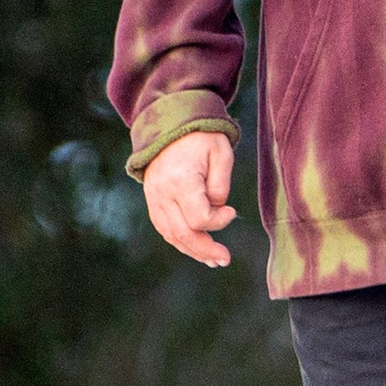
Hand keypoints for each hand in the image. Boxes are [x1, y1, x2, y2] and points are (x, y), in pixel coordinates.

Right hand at [142, 130, 237, 266]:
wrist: (170, 125)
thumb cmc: (201, 137)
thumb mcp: (221, 154)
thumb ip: (220, 186)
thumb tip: (216, 210)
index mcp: (180, 180)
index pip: (199, 217)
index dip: (218, 221)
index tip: (232, 212)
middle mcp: (163, 193)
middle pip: (183, 233)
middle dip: (206, 249)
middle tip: (225, 259)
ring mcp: (154, 198)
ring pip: (172, 235)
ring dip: (193, 251)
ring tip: (213, 260)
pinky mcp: (152, 200)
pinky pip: (164, 228)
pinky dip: (180, 241)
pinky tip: (196, 249)